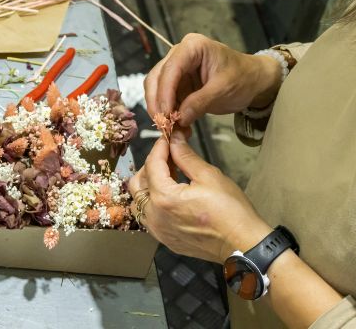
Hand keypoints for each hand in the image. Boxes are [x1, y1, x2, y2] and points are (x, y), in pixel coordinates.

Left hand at [128, 130, 271, 262]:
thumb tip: (175, 139)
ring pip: (139, 201)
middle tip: (169, 155)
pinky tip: (171, 194)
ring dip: (149, 185)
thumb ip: (185, 156)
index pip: (152, 164)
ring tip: (169, 175)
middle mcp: (155, 216)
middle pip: (138, 183)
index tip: (168, 138)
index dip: (160, 147)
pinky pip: (149, 216)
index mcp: (164, 198)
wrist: (244, 245)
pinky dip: (153, 202)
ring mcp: (159, 230)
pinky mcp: (166, 239)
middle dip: (151, 165)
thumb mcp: (208, 176)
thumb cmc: (231, 212)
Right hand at [144, 33, 280, 125]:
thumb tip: (179, 119)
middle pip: (157, 76)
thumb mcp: (223, 90)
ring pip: (156, 87)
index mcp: (192, 46)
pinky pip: (164, 97)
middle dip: (157, 101)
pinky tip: (174, 125)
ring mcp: (176, 67)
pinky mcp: (177, 82)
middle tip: (163, 124)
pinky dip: (167, 111)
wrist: (253, 80)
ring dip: (160, 108)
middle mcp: (179, 53)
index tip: (166, 114)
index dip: (165, 92)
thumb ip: (200, 102)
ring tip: (169, 127)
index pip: (171, 68)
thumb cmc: (242, 78)